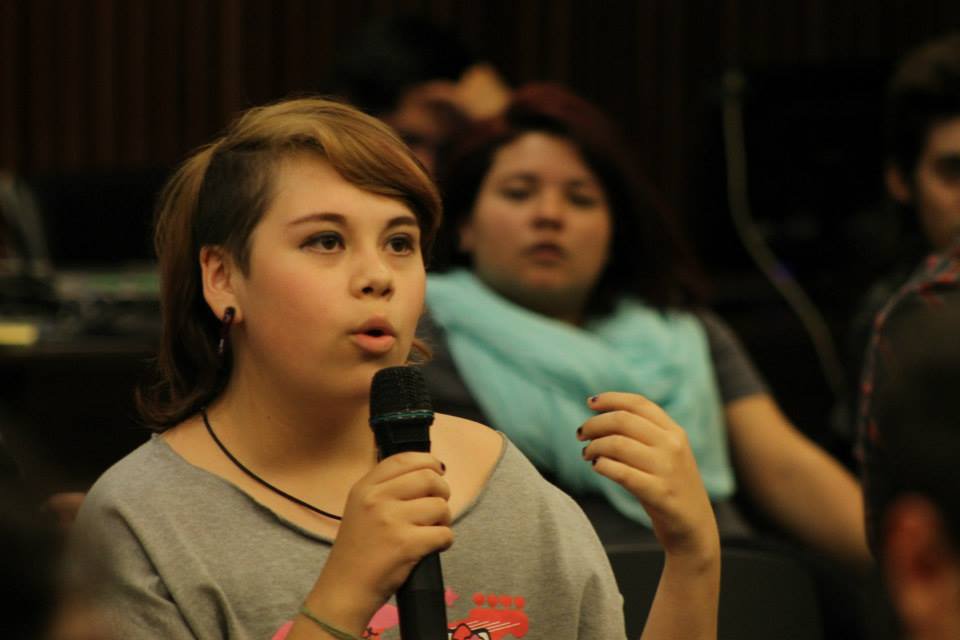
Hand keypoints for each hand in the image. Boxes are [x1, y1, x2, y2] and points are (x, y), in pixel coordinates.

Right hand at [306, 453, 451, 630]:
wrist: (344, 589)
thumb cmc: (358, 551)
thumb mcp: (361, 508)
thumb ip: (387, 489)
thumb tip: (429, 473)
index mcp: (365, 487)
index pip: (405, 458)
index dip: (428, 462)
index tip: (437, 472)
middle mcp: (376, 498)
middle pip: (429, 477)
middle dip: (442, 492)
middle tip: (436, 508)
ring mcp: (391, 520)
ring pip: (441, 506)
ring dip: (444, 520)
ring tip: (431, 531)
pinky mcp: (406, 544)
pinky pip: (444, 534)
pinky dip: (444, 541)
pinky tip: (431, 547)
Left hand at [578, 393, 718, 564]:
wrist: (695, 529)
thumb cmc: (670, 488)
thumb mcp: (666, 454)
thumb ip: (644, 434)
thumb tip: (602, 418)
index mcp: (675, 432)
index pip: (638, 404)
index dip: (611, 399)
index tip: (590, 403)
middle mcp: (673, 446)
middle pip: (623, 420)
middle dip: (595, 424)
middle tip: (581, 434)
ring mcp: (668, 469)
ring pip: (617, 444)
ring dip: (594, 447)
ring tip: (587, 454)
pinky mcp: (660, 493)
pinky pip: (621, 473)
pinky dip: (602, 466)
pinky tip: (596, 466)